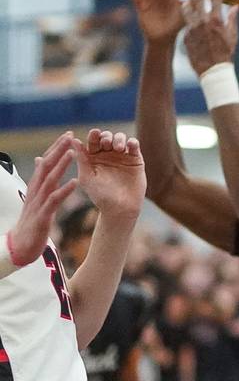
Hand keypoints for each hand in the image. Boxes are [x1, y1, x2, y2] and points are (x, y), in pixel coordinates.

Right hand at [9, 132, 77, 265]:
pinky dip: (64, 190)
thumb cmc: (31, 221)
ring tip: (73, 153)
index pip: (46, 162)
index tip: (68, 134)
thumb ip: (40, 179)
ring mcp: (38, 202)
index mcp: (36, 186)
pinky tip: (75, 182)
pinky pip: (54, 200)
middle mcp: (36, 191)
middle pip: (46, 166)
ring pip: (50, 179)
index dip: (56, 148)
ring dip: (61, 165)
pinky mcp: (43, 216)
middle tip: (71, 135)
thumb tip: (38, 160)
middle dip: (58, 150)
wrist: (21, 245)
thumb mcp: (36, 197)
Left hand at [74, 130, 145, 220]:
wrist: (120, 209)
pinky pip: (134, 145)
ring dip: (119, 138)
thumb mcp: (87, 177)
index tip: (95, 134)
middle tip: (106, 143)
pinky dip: (132, 142)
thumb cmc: (100, 196)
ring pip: (120, 138)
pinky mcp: (135, 160)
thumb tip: (73, 140)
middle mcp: (108, 155)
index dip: (94, 135)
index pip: (93, 140)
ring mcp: (122, 157)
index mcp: (94, 158)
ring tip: (118, 148)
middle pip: (107, 137)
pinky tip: (130, 145)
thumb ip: (81, 159)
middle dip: (106, 136)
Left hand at [182, 0, 238, 76]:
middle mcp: (203, 23)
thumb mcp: (233, 37)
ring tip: (187, 2)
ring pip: (186, 11)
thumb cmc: (226, 55)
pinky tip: (190, 25)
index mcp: (216, 21)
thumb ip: (232, 20)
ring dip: (187, 4)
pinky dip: (190, 24)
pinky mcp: (186, 38)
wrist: (213, 72)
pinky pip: (187, 27)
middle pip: (197, 0)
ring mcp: (193, 30)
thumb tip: (235, 6)